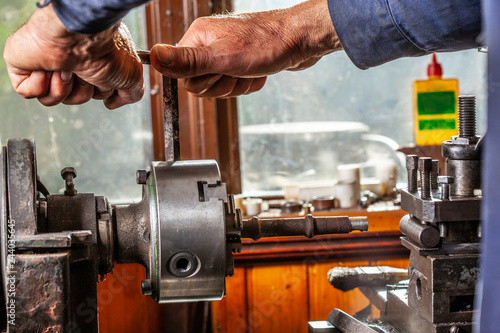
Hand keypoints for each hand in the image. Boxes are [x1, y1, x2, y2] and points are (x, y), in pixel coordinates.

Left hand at [3, 4, 143, 108]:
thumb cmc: (105, 48)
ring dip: (65, 88)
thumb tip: (112, 102)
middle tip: (88, 72)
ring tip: (69, 69)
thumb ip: (131, 94)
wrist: (78, 34)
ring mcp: (47, 64)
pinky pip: (30, 92)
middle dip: (85, 91)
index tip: (107, 78)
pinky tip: (52, 69)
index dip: (103, 91)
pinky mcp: (24, 66)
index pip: (97, 91)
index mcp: (94, 60)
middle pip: (77, 98)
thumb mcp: (133, 76)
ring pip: (54, 99)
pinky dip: (42, 85)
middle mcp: (71, 61)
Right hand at [150, 0, 340, 97]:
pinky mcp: (241, 61)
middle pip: (201, 82)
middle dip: (222, 85)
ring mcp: (226, 52)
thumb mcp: (223, 58)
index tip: (218, 73)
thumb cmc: (267, 44)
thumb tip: (154, 57)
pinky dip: (249, 84)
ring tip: (250, 71)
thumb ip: (187, 61)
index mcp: (200, 37)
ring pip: (219, 86)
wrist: (301, 40)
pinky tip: (258, 73)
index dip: (202, 81)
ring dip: (237, 85)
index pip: (182, 73)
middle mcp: (210, 42)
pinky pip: (236, 84)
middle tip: (237, 72)